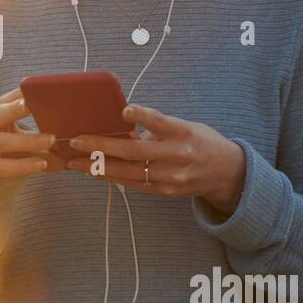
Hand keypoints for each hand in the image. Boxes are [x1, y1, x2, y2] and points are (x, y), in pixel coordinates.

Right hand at [0, 87, 65, 179]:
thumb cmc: (4, 141)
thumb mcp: (16, 128)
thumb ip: (37, 125)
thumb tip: (70, 127)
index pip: (10, 97)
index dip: (24, 93)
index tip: (40, 88)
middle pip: (0, 114)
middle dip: (16, 109)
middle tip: (33, 106)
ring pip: (3, 141)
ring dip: (28, 141)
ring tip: (51, 140)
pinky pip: (3, 166)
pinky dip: (24, 165)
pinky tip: (42, 164)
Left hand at [64, 104, 245, 213]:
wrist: (226, 173)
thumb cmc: (201, 141)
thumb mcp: (186, 126)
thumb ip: (158, 126)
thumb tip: (121, 124)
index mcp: (183, 132)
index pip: (160, 122)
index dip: (142, 116)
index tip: (124, 111)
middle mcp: (178, 156)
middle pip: (135, 152)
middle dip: (101, 147)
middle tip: (76, 141)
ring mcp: (171, 177)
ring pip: (129, 173)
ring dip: (98, 168)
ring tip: (75, 162)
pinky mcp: (165, 191)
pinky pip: (133, 184)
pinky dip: (112, 177)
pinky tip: (94, 172)